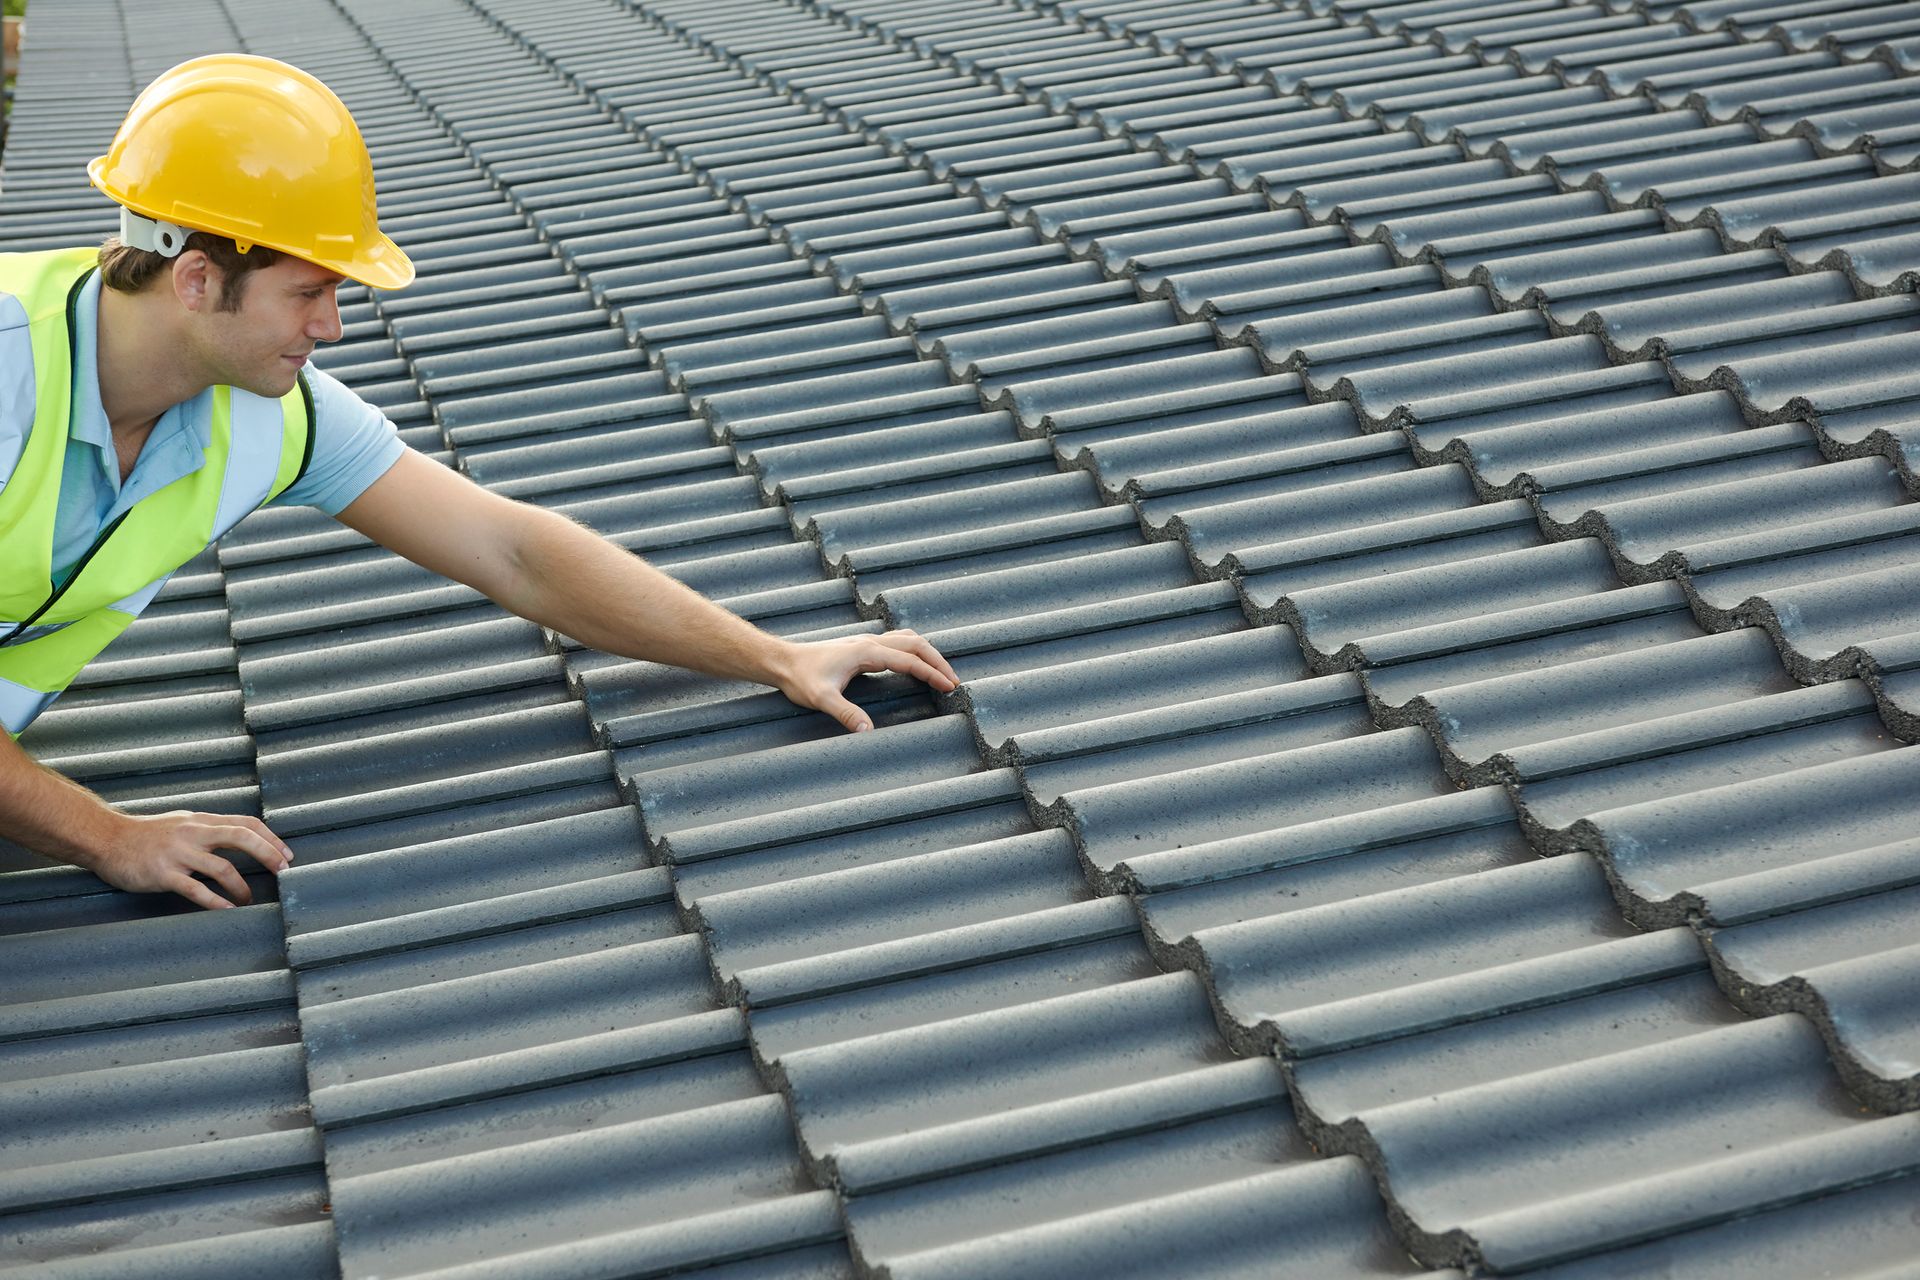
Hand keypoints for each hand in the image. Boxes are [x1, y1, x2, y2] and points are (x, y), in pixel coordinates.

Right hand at [82, 811, 294, 909]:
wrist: (105, 839)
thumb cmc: (145, 834)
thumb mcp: (181, 823)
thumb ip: (208, 829)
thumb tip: (240, 838)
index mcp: (201, 821)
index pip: (245, 823)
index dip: (271, 838)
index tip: (287, 855)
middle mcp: (194, 833)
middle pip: (241, 837)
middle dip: (268, 854)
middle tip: (284, 872)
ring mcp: (178, 854)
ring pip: (222, 868)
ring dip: (242, 887)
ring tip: (249, 900)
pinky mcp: (163, 874)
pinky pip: (196, 890)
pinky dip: (216, 902)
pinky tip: (228, 910)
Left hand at [774, 629, 960, 732]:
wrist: (783, 661)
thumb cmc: (801, 678)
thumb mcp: (822, 699)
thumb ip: (846, 714)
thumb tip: (868, 732)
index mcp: (867, 651)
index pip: (909, 660)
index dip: (932, 674)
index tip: (950, 686)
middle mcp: (870, 642)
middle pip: (915, 644)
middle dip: (938, 661)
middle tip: (954, 681)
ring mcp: (866, 642)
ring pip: (908, 639)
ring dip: (928, 653)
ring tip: (942, 672)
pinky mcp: (862, 646)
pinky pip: (897, 642)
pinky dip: (914, 651)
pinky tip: (915, 663)